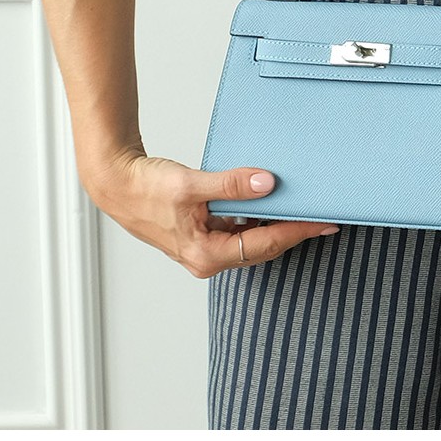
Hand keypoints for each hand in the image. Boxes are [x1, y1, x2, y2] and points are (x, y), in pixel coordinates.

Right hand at [85, 147, 339, 277]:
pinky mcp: (204, 231)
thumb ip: (230, 185)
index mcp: (207, 254)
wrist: (116, 183)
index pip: (265, 245)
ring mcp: (207, 245)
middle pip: (263, 246)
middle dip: (293, 230)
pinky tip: (270, 198)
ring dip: (276, 222)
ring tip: (304, 204)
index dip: (297, 232)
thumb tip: (267, 184)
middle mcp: (209, 256)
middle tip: (324, 213)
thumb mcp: (191, 186)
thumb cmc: (145, 189)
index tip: (323, 222)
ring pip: (253, 237)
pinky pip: (240, 227)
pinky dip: (257, 215)